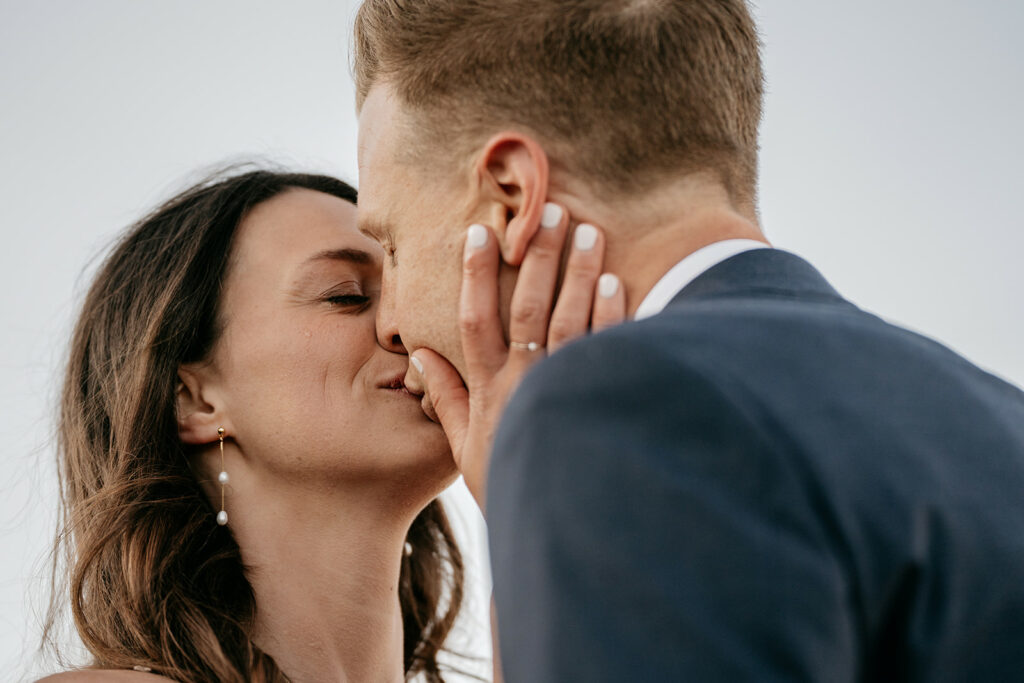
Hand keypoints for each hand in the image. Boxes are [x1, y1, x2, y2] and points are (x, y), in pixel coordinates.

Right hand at [410, 205, 625, 510]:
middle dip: (537, 258)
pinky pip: (606, 351)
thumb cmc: (509, 480)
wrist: (560, 521)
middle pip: (528, 309)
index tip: (479, 233)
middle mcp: (524, 383)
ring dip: (578, 274)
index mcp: (487, 390)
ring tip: (588, 231)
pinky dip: (611, 316)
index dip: (474, 276)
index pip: (475, 322)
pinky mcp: (599, 399)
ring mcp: (563, 390)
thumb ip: (444, 398)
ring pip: (571, 321)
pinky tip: (616, 283)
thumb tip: (419, 353)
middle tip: (549, 211)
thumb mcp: (465, 447)